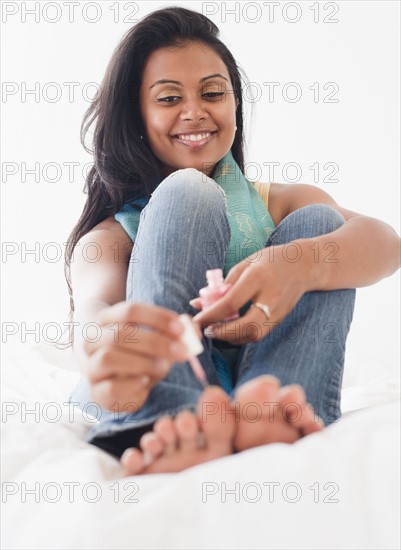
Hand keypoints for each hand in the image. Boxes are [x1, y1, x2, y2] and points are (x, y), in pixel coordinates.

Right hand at [83, 302, 188, 412]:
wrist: (113, 380)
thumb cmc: (138, 354)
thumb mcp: (156, 339)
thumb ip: (175, 333)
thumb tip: (192, 329)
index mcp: (107, 319)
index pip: (129, 310)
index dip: (156, 318)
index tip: (181, 328)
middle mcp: (93, 340)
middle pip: (120, 333)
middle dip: (155, 342)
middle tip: (181, 351)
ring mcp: (91, 366)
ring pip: (109, 357)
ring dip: (142, 361)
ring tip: (164, 367)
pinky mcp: (97, 392)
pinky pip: (109, 386)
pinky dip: (131, 384)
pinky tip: (145, 381)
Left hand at [193, 244, 313, 344]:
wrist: (305, 265)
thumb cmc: (270, 260)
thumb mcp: (245, 263)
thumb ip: (222, 284)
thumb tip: (197, 302)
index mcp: (258, 278)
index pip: (231, 302)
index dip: (211, 314)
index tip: (197, 319)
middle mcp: (271, 297)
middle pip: (246, 326)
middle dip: (223, 333)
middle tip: (207, 331)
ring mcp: (278, 311)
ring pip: (254, 335)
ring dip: (232, 337)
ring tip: (217, 331)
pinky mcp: (281, 319)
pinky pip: (259, 334)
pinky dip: (242, 336)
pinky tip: (231, 330)